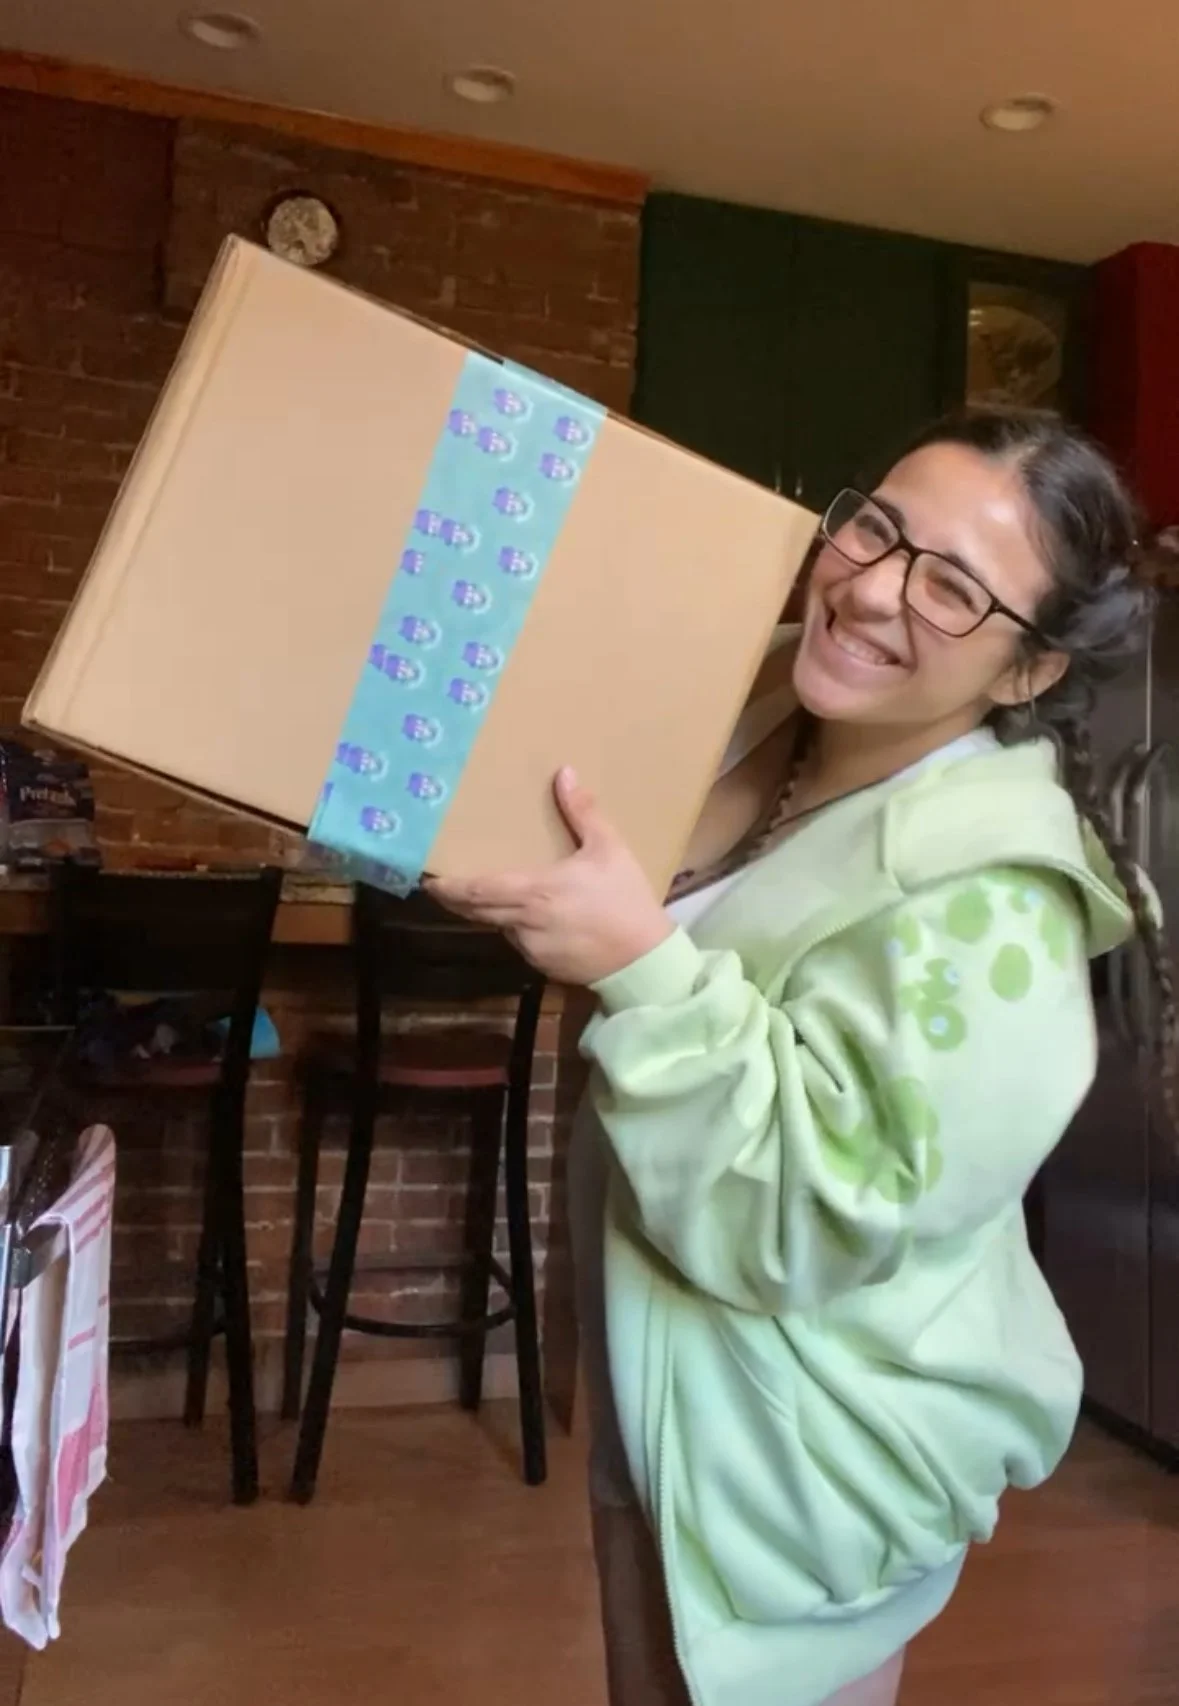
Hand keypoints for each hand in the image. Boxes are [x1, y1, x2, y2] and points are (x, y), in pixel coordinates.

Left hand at [426, 768, 672, 985]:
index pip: (476, 890)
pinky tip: (537, 918)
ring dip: (494, 913)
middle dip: (458, 898)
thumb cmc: (625, 900)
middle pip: (476, 911)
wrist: (644, 960)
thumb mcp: (609, 849)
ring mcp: (530, 949)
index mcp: (533, 892)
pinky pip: (521, 943)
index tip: (429, 879)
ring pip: (500, 927)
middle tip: (444, 885)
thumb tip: (563, 772)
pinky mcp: (542, 967)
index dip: (449, 887)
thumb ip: (583, 812)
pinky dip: (520, 929)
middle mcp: (523, 923)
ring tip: (496, 894)